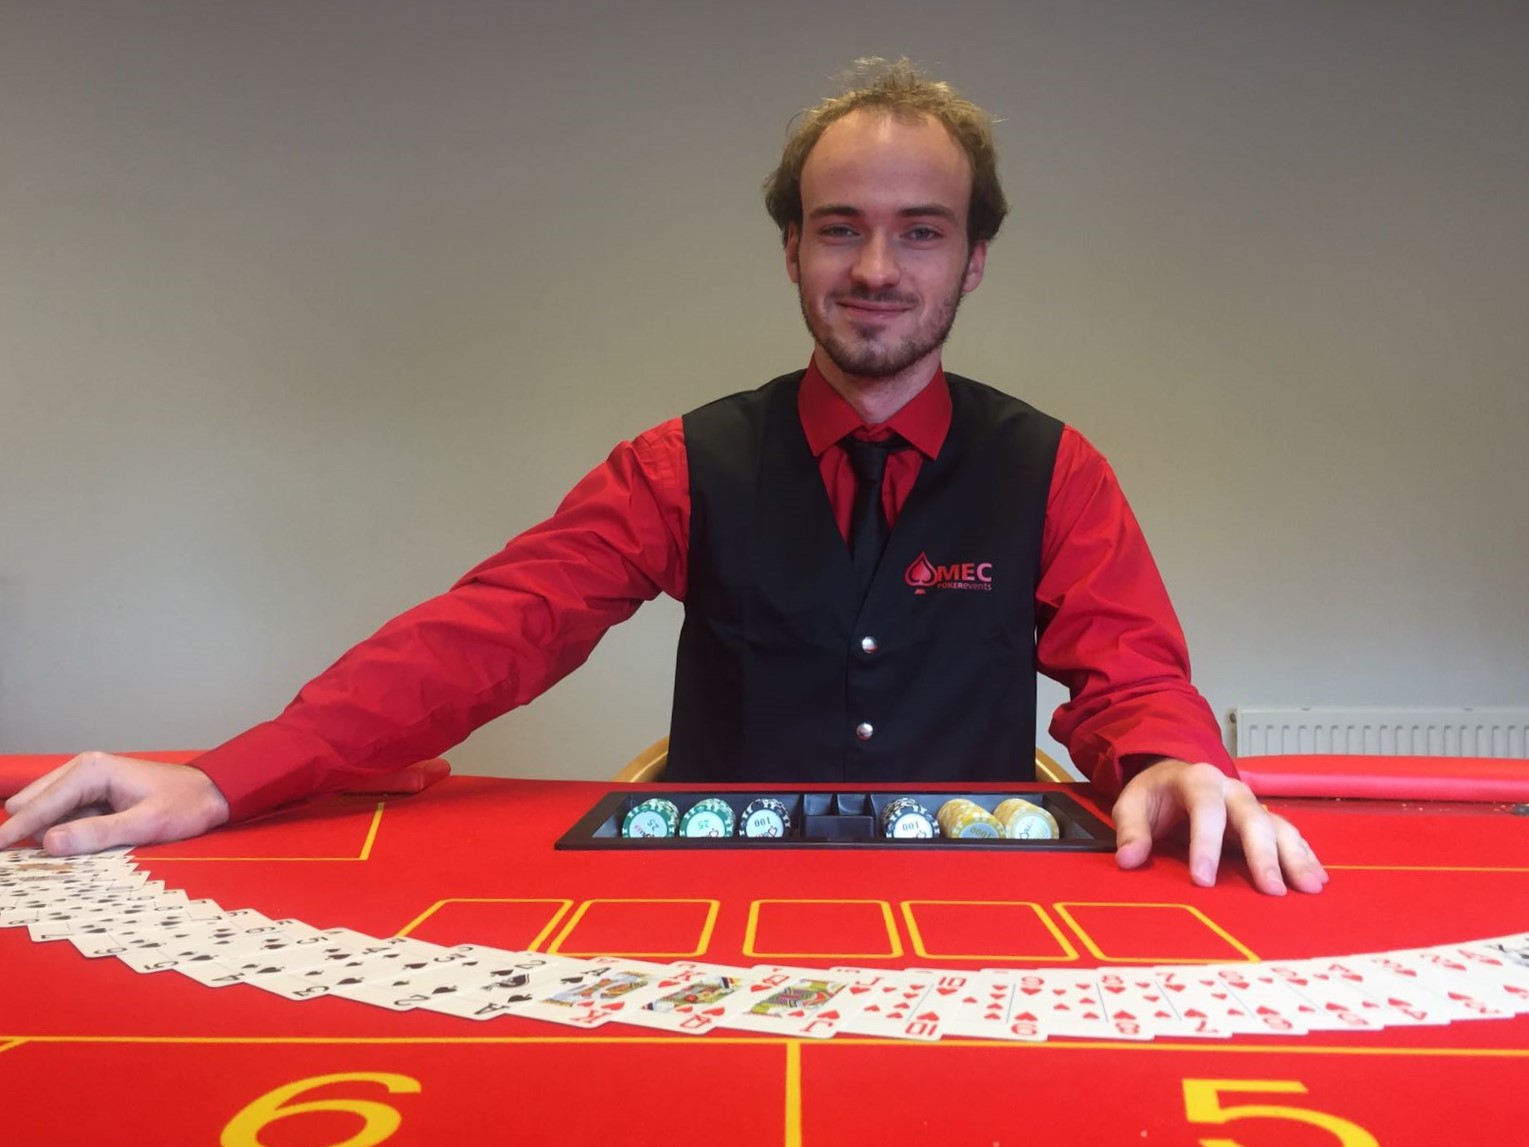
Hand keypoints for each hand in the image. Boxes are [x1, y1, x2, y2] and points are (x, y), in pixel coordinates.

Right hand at [0, 751, 229, 855]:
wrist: (212, 792)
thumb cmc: (185, 805)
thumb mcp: (145, 824)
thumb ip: (97, 834)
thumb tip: (48, 843)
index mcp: (92, 771)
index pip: (40, 804)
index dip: (14, 830)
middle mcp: (83, 769)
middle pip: (33, 802)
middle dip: (24, 829)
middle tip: (21, 858)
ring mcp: (87, 780)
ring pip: (44, 808)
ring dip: (42, 831)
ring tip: (48, 851)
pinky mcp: (94, 793)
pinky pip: (63, 813)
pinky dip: (60, 829)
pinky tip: (71, 844)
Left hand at [1112, 758, 1326, 895]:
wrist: (1174, 775)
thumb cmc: (1154, 794)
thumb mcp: (1131, 803)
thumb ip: (1131, 829)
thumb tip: (1128, 859)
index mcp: (1198, 780)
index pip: (1206, 811)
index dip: (1205, 845)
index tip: (1203, 880)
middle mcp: (1232, 789)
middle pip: (1253, 818)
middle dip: (1263, 855)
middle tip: (1271, 890)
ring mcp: (1252, 804)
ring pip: (1279, 827)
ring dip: (1295, 857)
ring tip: (1310, 887)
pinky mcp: (1264, 820)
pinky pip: (1289, 835)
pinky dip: (1304, 855)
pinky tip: (1317, 878)